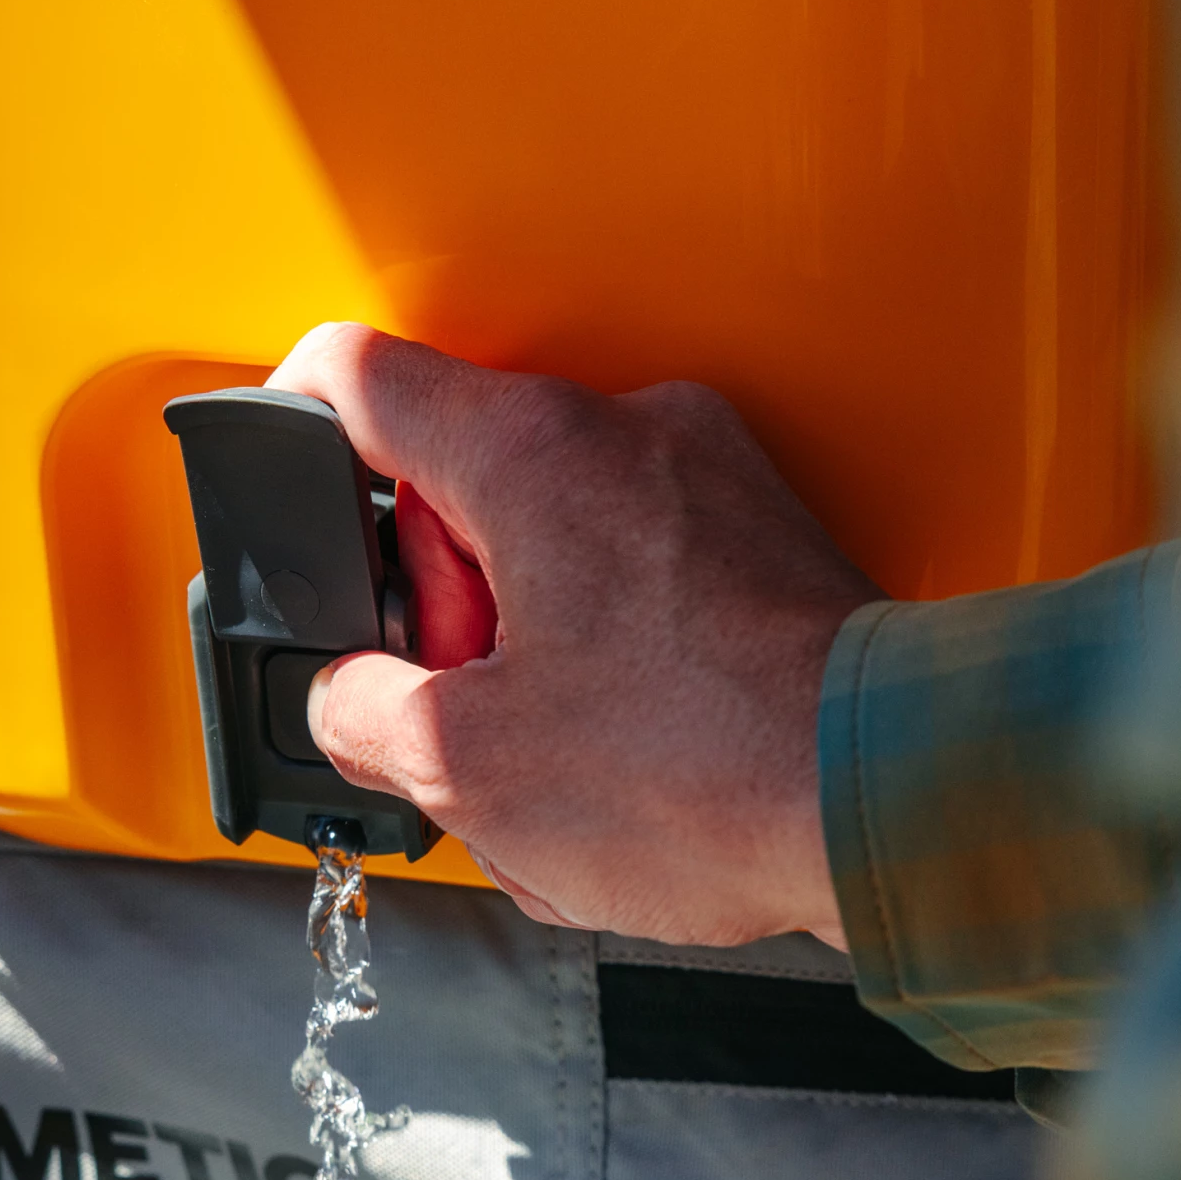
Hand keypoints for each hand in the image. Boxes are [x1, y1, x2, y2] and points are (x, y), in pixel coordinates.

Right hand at [265, 323, 880, 947]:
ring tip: (565, 775)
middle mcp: (632, 433)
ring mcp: (717, 484)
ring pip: (559, 555)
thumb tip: (348, 701)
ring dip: (535, 663)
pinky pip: (648, 592)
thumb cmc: (710, 770)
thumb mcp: (468, 768)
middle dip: (444, 619)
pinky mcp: (776, 551)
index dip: (292, 434)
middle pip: (465, 491)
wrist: (894, 801)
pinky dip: (621, 674)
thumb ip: (363, 714)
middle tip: (462, 714)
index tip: (286, 497)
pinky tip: (637, 776)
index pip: (360, 378)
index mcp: (532, 451)